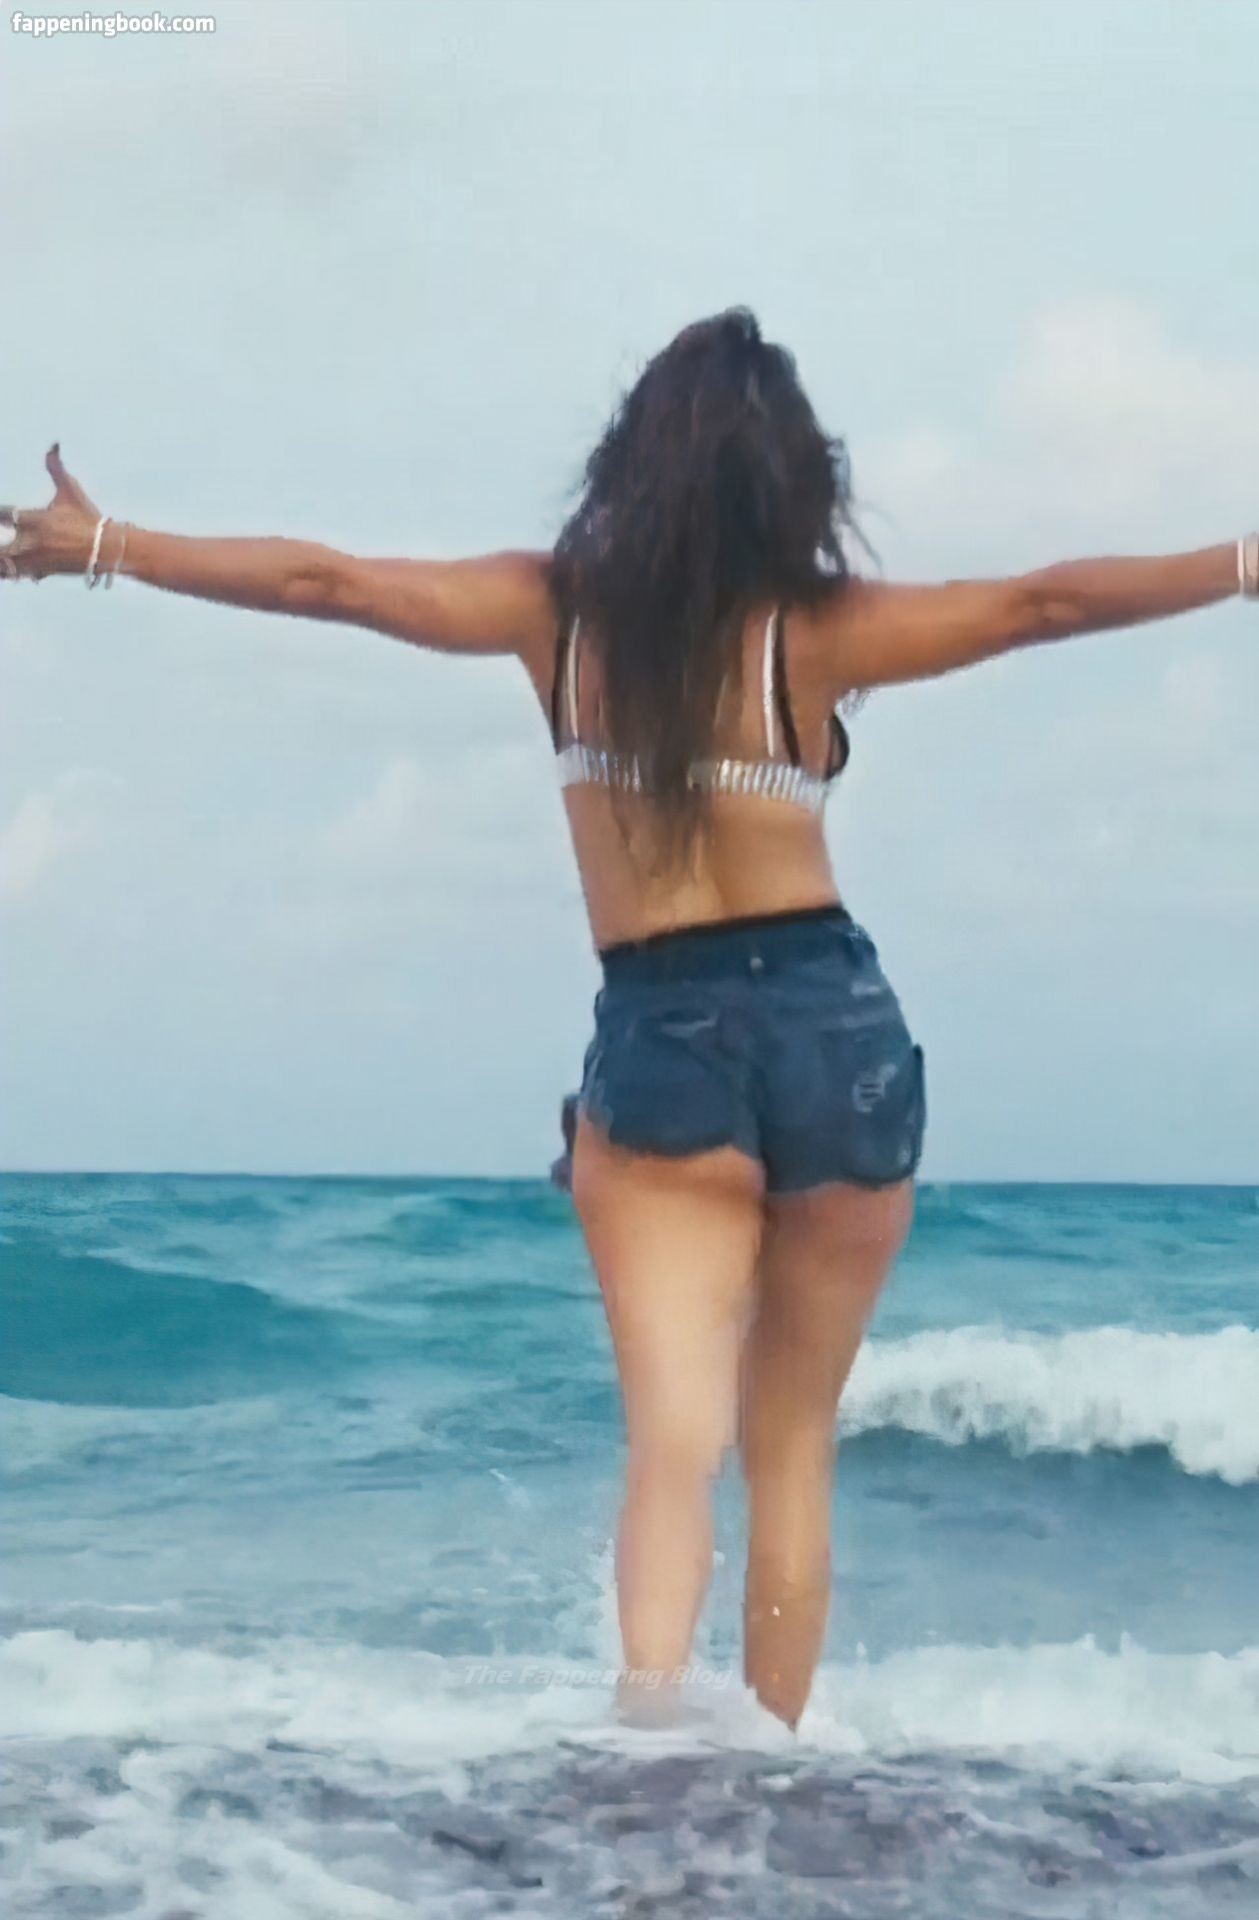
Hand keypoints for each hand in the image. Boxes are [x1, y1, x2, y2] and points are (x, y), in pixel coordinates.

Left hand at [0, 446, 102, 581]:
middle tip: (0, 544)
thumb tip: (53, 445)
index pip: (2, 514)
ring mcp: (36, 559)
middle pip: (0, 550)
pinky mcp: (43, 572)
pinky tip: (14, 568)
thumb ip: (56, 468)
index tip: (0, 515)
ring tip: (2, 559)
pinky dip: (14, 571)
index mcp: (35, 518)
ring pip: (6, 565)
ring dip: (2, 563)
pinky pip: (20, 574)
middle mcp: (32, 541)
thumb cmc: (88, 518)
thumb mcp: (71, 491)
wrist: (107, 548)